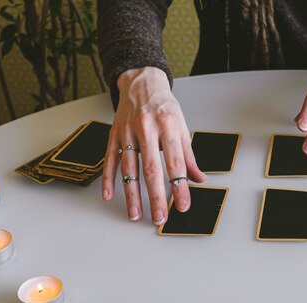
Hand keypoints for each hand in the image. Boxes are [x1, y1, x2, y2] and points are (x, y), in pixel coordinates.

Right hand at [102, 67, 206, 223]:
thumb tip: (199, 178)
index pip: (175, 162)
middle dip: (155, 196)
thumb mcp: (182, 126)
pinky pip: (109, 159)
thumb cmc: (164, 106)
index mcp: (168, 126)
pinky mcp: (114, 134)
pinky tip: (109, 195)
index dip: (180, 186)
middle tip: (159, 217)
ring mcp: (127, 132)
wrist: (141, 82)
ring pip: (129, 168)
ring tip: (135, 214)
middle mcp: (147, 128)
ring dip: (132, 194)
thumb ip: (189, 155)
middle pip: (151, 168)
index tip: (183, 205)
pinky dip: (108, 178)